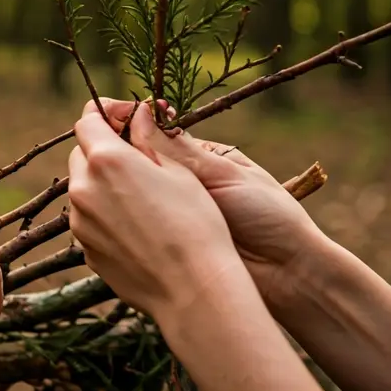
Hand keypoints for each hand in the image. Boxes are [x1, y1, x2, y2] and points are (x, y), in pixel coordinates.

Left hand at [67, 100, 245, 318]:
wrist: (192, 289)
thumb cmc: (195, 225)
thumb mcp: (180, 172)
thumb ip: (150, 140)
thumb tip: (138, 116)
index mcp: (107, 160)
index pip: (88, 121)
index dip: (106, 113)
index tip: (125, 116)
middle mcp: (84, 188)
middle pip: (82, 154)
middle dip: (104, 149)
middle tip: (138, 157)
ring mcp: (81, 222)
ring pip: (83, 189)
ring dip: (102, 183)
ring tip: (141, 196)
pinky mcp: (86, 250)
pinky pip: (89, 220)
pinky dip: (105, 214)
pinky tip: (138, 227)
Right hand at [99, 97, 324, 304]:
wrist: (289, 274)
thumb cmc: (268, 216)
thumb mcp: (224, 175)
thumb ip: (181, 151)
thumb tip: (140, 115)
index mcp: (199, 158)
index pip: (153, 135)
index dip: (129, 127)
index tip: (106, 123)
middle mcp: (181, 183)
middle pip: (136, 164)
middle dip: (118, 159)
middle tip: (101, 160)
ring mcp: (170, 214)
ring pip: (131, 196)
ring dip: (117, 192)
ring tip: (103, 189)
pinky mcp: (165, 244)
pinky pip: (136, 227)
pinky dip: (123, 224)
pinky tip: (114, 221)